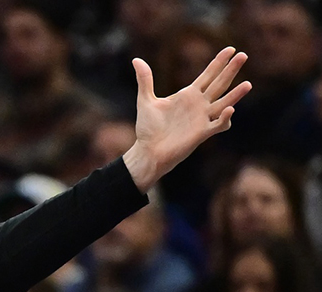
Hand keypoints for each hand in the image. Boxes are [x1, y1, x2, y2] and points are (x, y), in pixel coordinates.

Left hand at [123, 47, 251, 191]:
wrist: (147, 151)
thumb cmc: (148, 128)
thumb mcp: (145, 100)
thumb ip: (145, 80)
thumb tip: (136, 59)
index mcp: (188, 95)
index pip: (208, 75)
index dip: (219, 62)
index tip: (230, 49)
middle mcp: (199, 105)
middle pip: (219, 84)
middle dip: (231, 70)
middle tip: (243, 55)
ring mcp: (202, 118)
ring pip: (224, 103)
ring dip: (236, 95)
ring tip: (248, 84)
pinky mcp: (202, 133)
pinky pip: (218, 125)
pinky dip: (225, 118)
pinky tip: (229, 109)